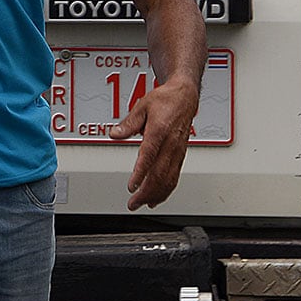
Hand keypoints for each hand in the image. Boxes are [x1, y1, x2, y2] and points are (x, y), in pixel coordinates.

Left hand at [108, 75, 198, 210]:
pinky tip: (158, 197)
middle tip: (133, 203)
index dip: (141, 174)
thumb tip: (115, 134)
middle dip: (146, 192)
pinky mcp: (180, 155)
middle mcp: (170, 144)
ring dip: (157, 195)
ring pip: (169, 179)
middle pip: (159, 173)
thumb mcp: (142, 106)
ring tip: (143, 204)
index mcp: (160, 130)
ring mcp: (177, 151)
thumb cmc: (165, 100)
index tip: (132, 186)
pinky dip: (166, 190)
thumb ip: (128, 123)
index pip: (149, 156)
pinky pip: (175, 176)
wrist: (185, 96)